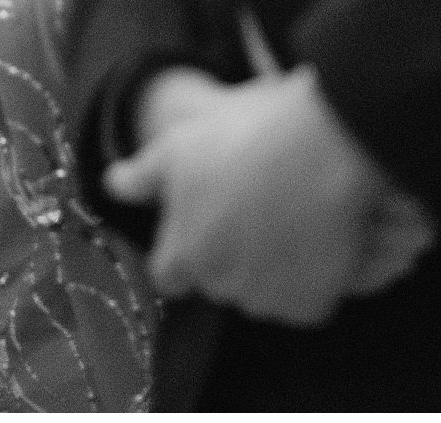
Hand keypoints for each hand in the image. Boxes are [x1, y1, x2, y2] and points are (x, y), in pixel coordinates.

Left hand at [105, 66, 434, 324]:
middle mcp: (221, 284)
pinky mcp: (311, 305)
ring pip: (264, 294)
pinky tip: (321, 238)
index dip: (183, 252)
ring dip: (274, 270)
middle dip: (232, 256)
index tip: (206, 224)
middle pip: (219, 282)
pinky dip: (315, 280)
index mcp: (185, 251)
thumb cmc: (247, 136)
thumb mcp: (181, 145)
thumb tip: (112, 185)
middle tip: (256, 210)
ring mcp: (268, 299)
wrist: (328, 144)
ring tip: (294, 217)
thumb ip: (143, 175)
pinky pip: (308, 301)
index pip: (168, 275)